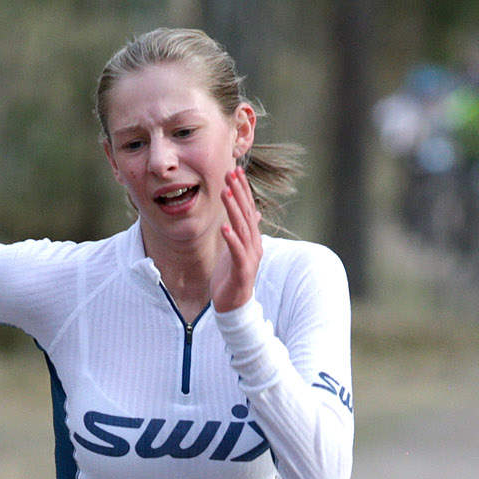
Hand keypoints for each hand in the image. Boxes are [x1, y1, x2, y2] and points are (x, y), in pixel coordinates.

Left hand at [211, 166, 262, 313]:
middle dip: (238, 193)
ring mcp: (250, 258)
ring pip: (242, 229)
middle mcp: (254, 245)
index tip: (235, 171)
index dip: (243, 190)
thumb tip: (254, 213)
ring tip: (225, 192)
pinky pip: (237, 252)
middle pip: (246, 214)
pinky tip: (223, 227)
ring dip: (233, 209)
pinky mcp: (242, 271)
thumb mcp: (237, 250)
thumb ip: (245, 231)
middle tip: (229, 173)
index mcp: (252, 239)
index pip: (248, 209)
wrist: (233, 307)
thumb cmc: (232, 278)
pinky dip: (231, 239)